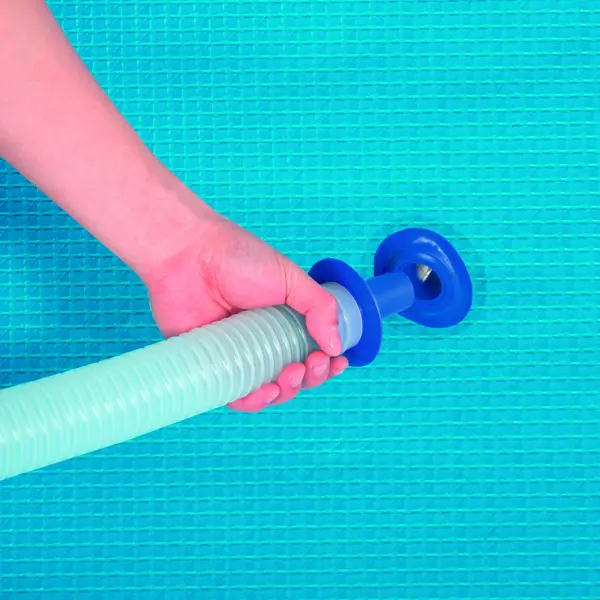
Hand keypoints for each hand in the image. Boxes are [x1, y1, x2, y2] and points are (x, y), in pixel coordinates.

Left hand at [144, 210, 347, 411]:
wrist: (188, 254)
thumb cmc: (238, 258)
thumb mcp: (290, 278)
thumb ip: (320, 307)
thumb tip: (338, 345)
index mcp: (285, 321)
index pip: (313, 351)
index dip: (327, 363)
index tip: (336, 362)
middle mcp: (264, 341)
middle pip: (295, 375)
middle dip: (311, 377)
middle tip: (311, 364)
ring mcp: (239, 355)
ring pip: (269, 390)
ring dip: (287, 392)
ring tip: (289, 375)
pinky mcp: (213, 364)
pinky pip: (235, 394)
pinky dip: (252, 401)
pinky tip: (264, 392)